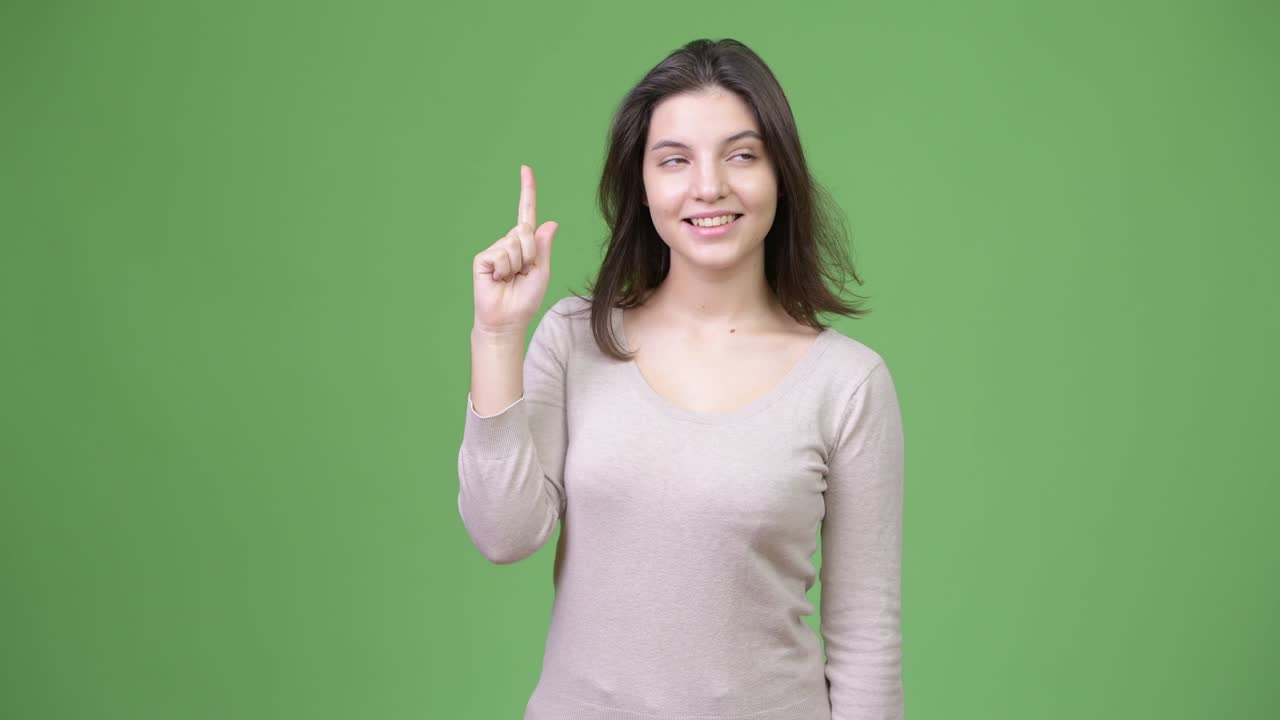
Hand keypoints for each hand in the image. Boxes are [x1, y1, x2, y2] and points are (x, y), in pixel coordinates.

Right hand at [472, 165, 558, 335]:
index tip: (525, 169)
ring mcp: (494, 249)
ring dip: (518, 265)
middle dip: (531, 254)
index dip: (527, 191)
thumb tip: (551, 222)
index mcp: (525, 244)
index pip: (526, 213)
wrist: (507, 320)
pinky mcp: (482, 258)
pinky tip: (498, 280)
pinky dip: (504, 269)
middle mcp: (508, 242)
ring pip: (515, 243)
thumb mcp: (542, 272)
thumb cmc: (524, 300)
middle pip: (525, 231)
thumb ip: (544, 247)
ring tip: (510, 279)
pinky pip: (501, 254)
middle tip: (523, 274)